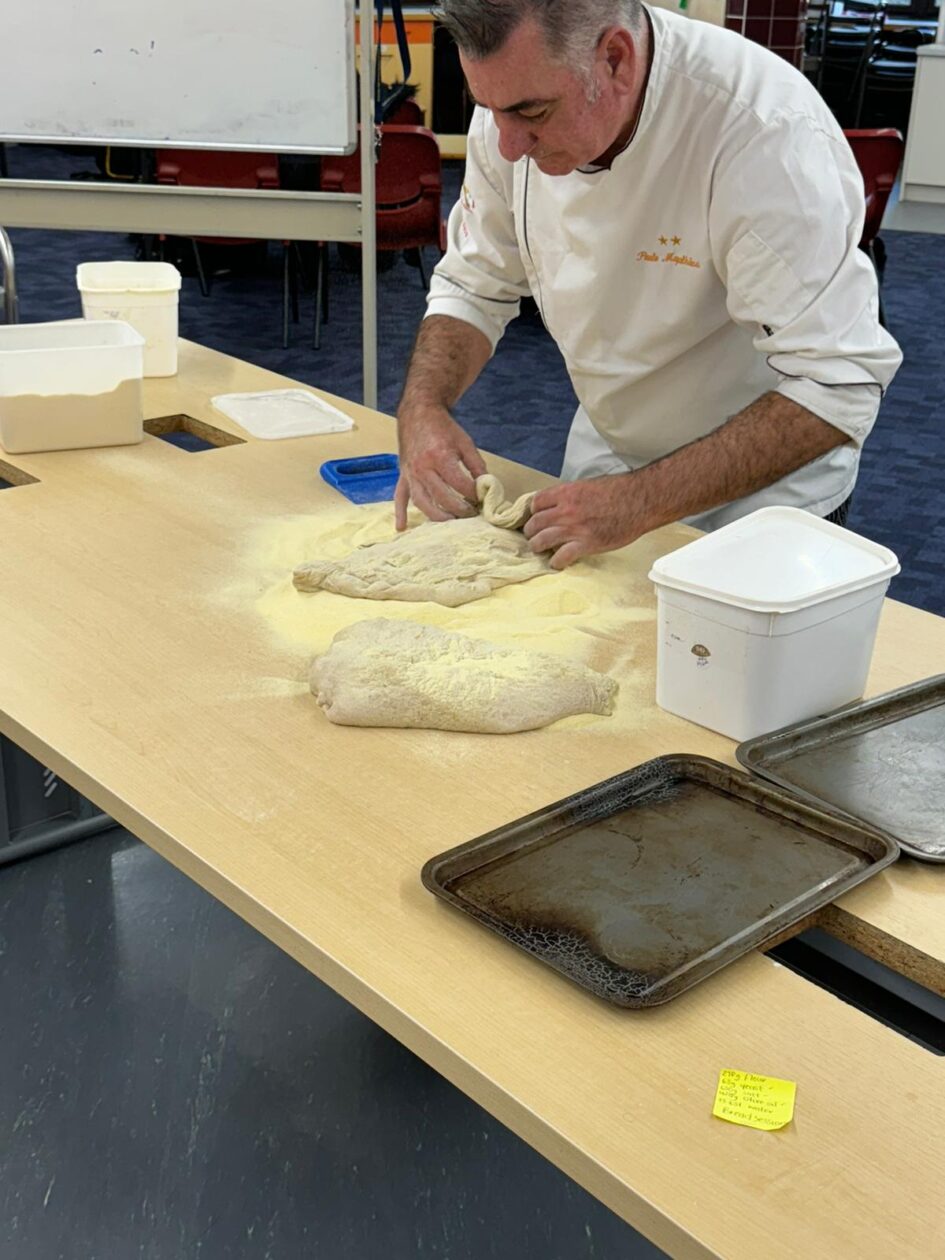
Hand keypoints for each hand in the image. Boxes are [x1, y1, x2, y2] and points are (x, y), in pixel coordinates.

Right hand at [395, 405, 486, 529]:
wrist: (418, 414)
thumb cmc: (443, 428)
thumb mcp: (465, 443)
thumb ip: (476, 465)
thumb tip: (486, 486)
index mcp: (440, 457)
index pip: (460, 484)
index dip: (473, 494)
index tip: (482, 499)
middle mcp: (423, 468)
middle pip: (442, 498)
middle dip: (459, 510)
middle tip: (471, 515)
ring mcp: (411, 474)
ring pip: (422, 502)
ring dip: (437, 517)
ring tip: (451, 523)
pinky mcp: (403, 476)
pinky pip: (399, 497)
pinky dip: (400, 513)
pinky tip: (402, 527)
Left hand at [523, 474, 645, 568]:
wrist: (640, 501)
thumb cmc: (620, 491)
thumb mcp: (589, 485)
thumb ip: (572, 495)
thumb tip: (562, 504)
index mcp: (566, 493)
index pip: (536, 503)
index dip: (534, 511)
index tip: (536, 517)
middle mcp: (566, 510)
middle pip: (535, 523)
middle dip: (531, 531)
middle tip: (533, 536)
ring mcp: (574, 528)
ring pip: (541, 541)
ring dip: (538, 547)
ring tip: (540, 549)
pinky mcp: (585, 544)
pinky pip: (561, 557)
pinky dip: (556, 562)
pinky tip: (558, 563)